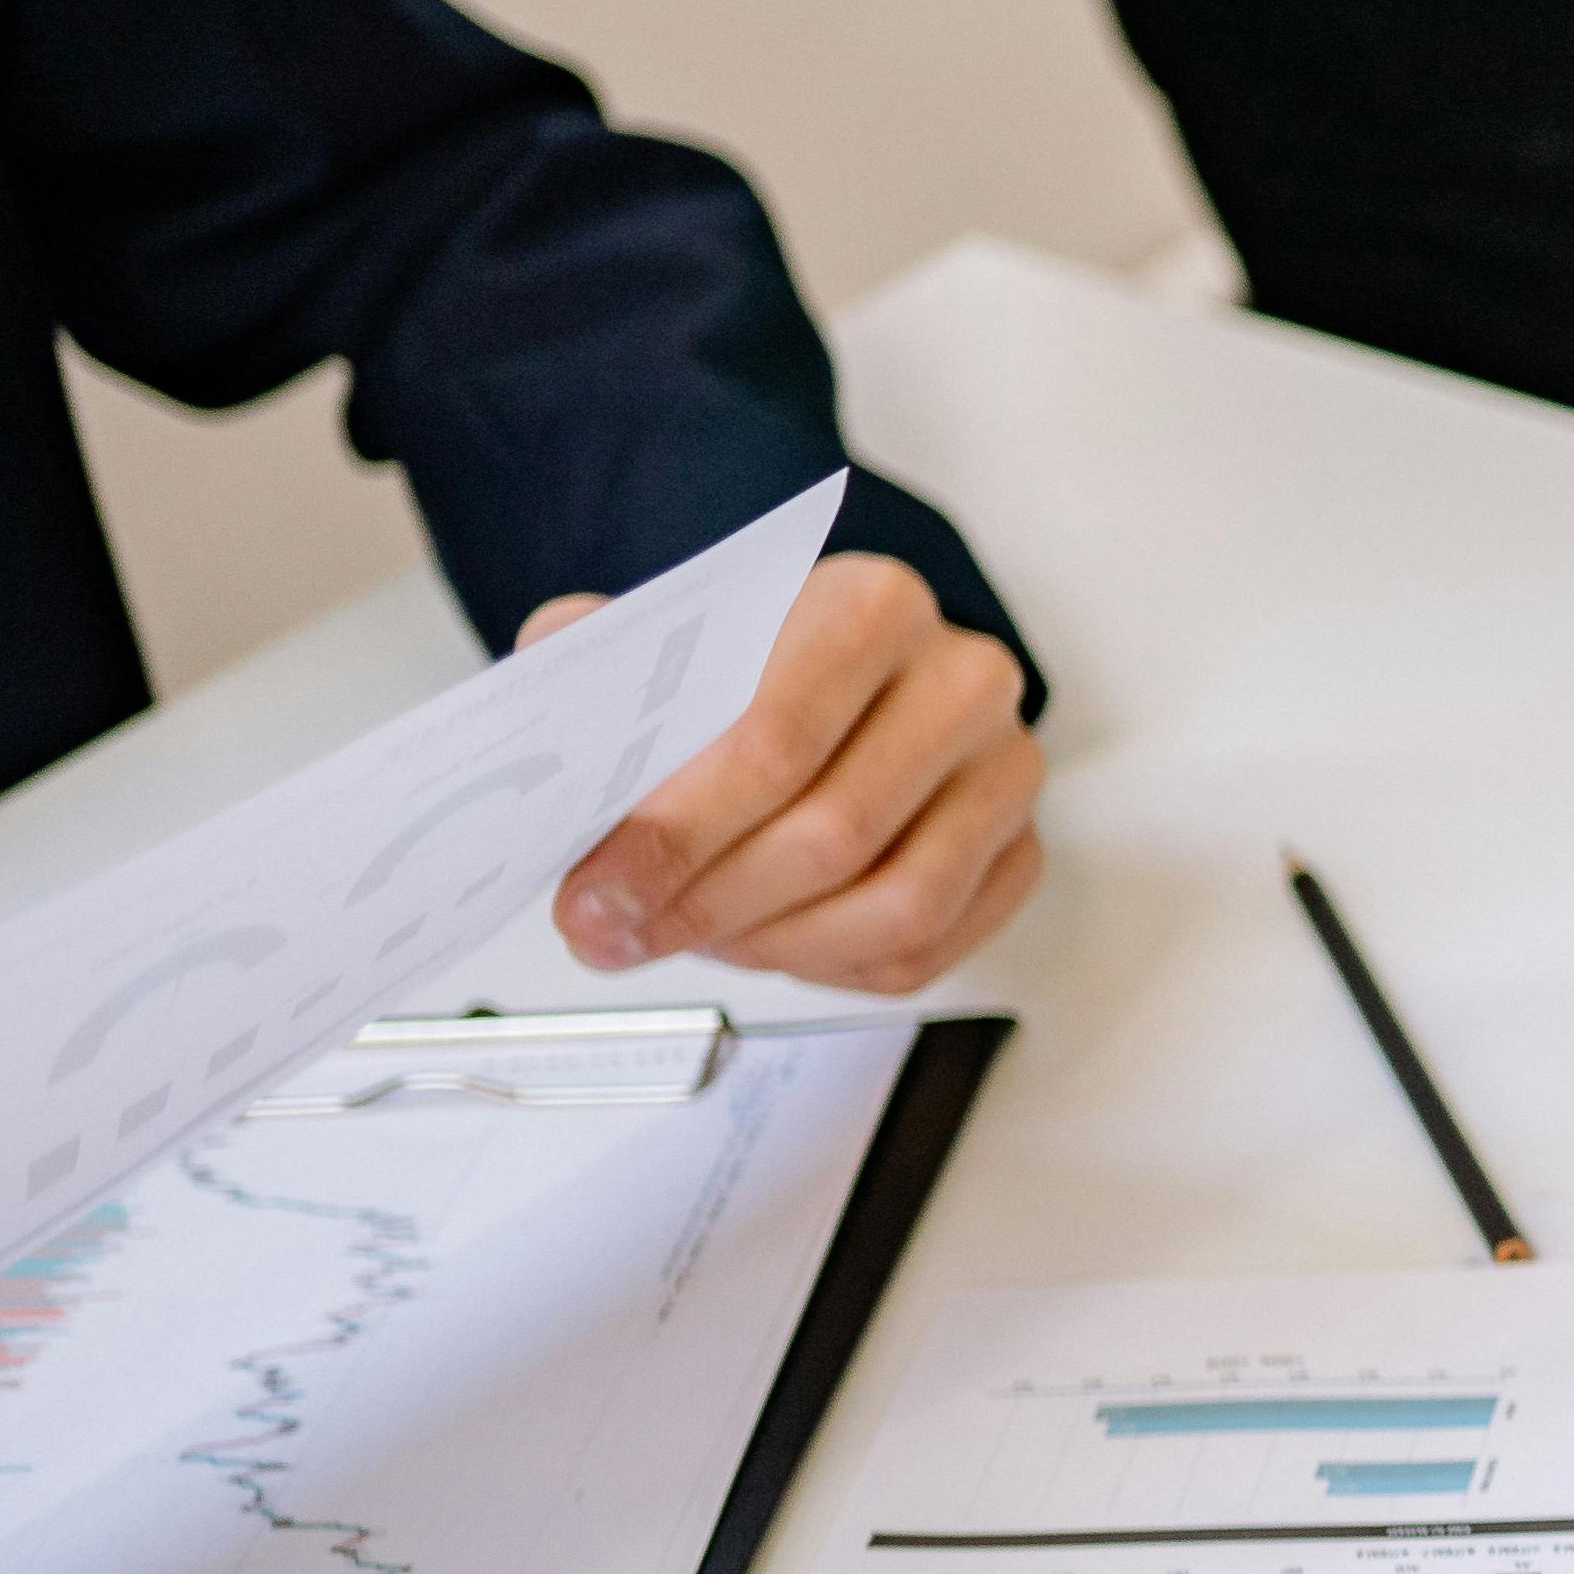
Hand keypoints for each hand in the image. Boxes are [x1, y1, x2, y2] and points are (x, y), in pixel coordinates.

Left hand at [532, 552, 1044, 991]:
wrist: (836, 681)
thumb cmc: (743, 670)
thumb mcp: (656, 642)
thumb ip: (594, 676)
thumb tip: (551, 762)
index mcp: (875, 606)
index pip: (777, 735)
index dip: (677, 830)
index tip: (594, 891)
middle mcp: (964, 681)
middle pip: (837, 831)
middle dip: (707, 903)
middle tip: (617, 934)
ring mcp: (1007, 769)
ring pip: (899, 904)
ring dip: (774, 945)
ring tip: (695, 938)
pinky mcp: (1021, 849)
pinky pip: (930, 948)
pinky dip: (832, 967)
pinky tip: (767, 943)